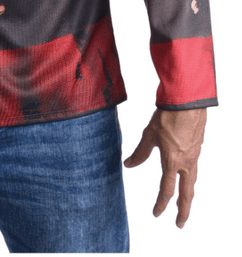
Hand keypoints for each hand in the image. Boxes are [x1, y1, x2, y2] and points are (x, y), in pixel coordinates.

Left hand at [124, 108, 206, 227]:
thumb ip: (140, 152)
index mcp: (172, 161)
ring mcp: (194, 154)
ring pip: (192, 180)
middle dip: (183, 210)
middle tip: (179, 223)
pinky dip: (190, 177)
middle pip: (186, 193)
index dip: (161, 204)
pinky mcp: (198, 146)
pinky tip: (186, 175)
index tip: (156, 213)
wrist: (186, 102)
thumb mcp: (149, 135)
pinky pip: (194, 166)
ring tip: (184, 203)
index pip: (167, 189)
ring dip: (188, 195)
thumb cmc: (168, 116)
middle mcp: (186, 162)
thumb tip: (128, 164)